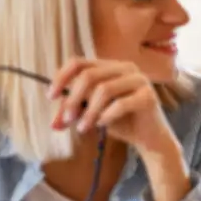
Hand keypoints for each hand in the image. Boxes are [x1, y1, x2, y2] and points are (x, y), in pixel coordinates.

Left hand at [49, 58, 176, 159]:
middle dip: (73, 99)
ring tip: (82, 128)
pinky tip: (102, 126)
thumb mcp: (91, 113)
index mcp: (110, 66)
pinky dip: (106, 116)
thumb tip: (54, 123)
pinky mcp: (149, 96)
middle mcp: (126, 68)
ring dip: (88, 111)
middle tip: (66, 119)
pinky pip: (120, 104)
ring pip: (104, 89)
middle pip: (89, 75)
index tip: (51, 96)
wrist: (149, 138)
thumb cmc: (120, 122)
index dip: (62, 77)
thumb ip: (74, 112)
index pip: (79, 62)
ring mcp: (139, 80)